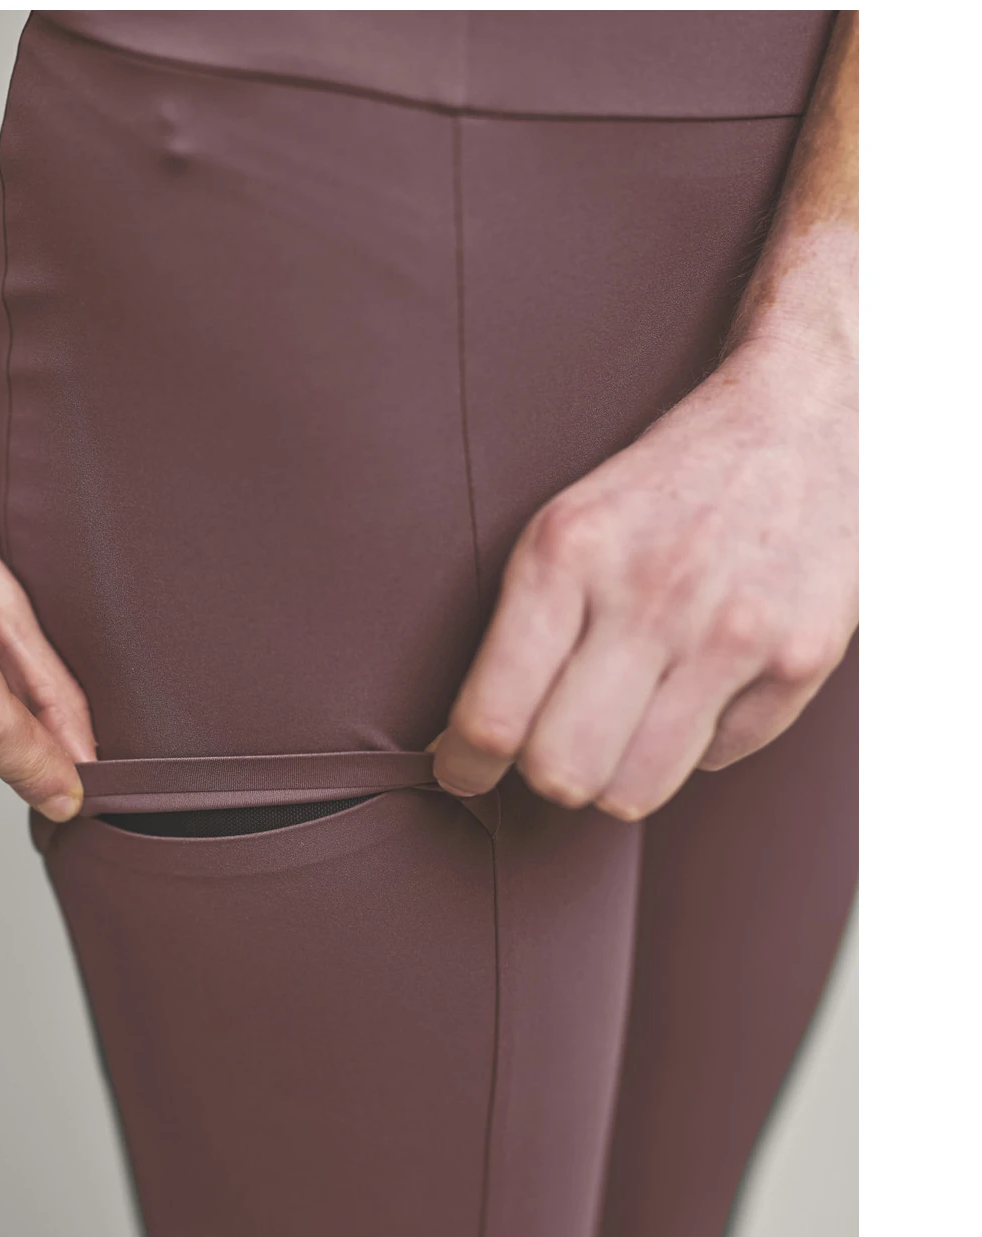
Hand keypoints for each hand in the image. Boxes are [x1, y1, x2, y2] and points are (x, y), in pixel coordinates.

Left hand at [430, 340, 856, 820]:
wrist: (808, 413)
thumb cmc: (663, 488)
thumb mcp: (567, 525)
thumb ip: (522, 628)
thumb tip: (475, 747)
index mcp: (568, 554)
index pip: (492, 715)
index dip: (464, 765)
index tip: (461, 772)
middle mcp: (650, 593)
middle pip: (560, 771)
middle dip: (545, 776)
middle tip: (551, 751)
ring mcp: (732, 629)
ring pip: (633, 791)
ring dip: (614, 778)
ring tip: (619, 730)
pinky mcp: (801, 658)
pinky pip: (714, 762)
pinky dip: (697, 741)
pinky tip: (700, 684)